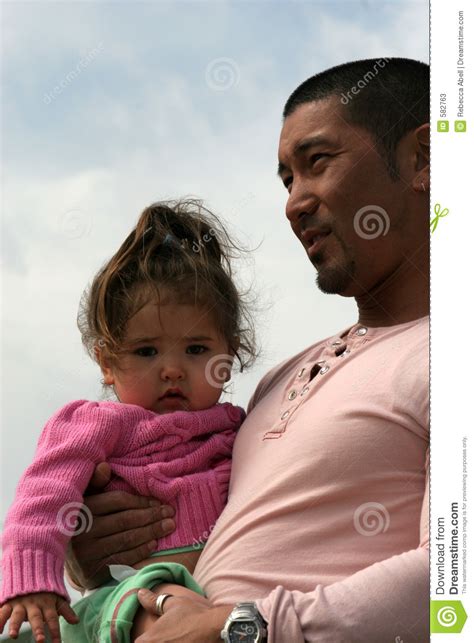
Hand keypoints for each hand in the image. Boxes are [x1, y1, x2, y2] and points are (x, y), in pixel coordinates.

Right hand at [0, 592, 77, 642]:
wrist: (32, 569)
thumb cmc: (46, 590)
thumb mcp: (57, 598)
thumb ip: (65, 610)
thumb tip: (76, 621)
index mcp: (46, 604)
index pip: (53, 619)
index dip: (56, 631)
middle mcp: (33, 605)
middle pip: (36, 618)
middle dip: (38, 629)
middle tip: (41, 640)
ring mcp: (20, 604)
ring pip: (17, 615)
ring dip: (15, 625)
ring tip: (14, 635)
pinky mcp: (9, 603)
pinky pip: (3, 612)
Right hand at [65, 462, 175, 589]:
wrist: (63, 555)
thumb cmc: (82, 520)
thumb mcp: (85, 498)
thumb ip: (95, 482)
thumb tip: (104, 466)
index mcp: (82, 508)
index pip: (118, 501)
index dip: (141, 501)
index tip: (159, 501)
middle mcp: (83, 531)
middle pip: (125, 520)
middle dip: (152, 516)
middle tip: (170, 514)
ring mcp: (86, 553)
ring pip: (127, 539)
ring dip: (152, 532)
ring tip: (168, 526)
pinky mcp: (92, 571)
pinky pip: (122, 559)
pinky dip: (141, 551)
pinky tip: (154, 544)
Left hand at [134, 588, 232, 642]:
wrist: (214, 627)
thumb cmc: (193, 615)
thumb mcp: (172, 604)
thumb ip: (153, 602)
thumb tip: (140, 593)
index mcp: (149, 639)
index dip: (146, 639)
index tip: (153, 636)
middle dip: (154, 642)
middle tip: (169, 637)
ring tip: (176, 640)